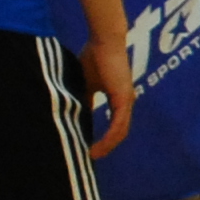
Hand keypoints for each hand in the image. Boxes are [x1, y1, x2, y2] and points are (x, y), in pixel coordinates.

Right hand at [79, 37, 137, 159]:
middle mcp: (126, 102)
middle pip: (119, 132)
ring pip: (120, 131)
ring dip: (107, 146)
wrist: (104, 41)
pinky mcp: (123, 98)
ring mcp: (126, 101)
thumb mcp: (86, 83)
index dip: (105, 138)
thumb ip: (84, 98)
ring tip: (93, 156)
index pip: (115, 124)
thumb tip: (73, 112)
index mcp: (119, 99)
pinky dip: (108, 138)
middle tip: (92, 157)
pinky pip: (118, 124)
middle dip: (106, 147)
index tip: (91, 149)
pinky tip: (98, 147)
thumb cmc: (95, 57)